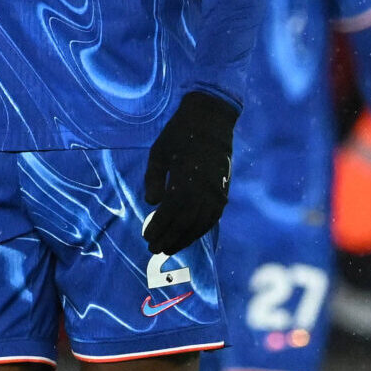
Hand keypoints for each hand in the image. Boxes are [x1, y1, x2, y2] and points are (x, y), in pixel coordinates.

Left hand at [142, 90, 239, 255]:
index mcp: (184, 181)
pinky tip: (191, 235)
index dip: (157, 228)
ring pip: (200, 224)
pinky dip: (201, 229)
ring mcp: (216, 192)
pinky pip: (213, 217)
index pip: (169, 213)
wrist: (211, 120)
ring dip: (184, 238)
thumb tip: (151, 204)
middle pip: (184, 223)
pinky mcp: (223, 191)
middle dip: (168, 238)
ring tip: (170, 248)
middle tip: (155, 249)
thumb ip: (154, 179)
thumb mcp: (159, 153)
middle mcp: (203, 191)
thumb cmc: (179, 135)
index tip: (146, 238)